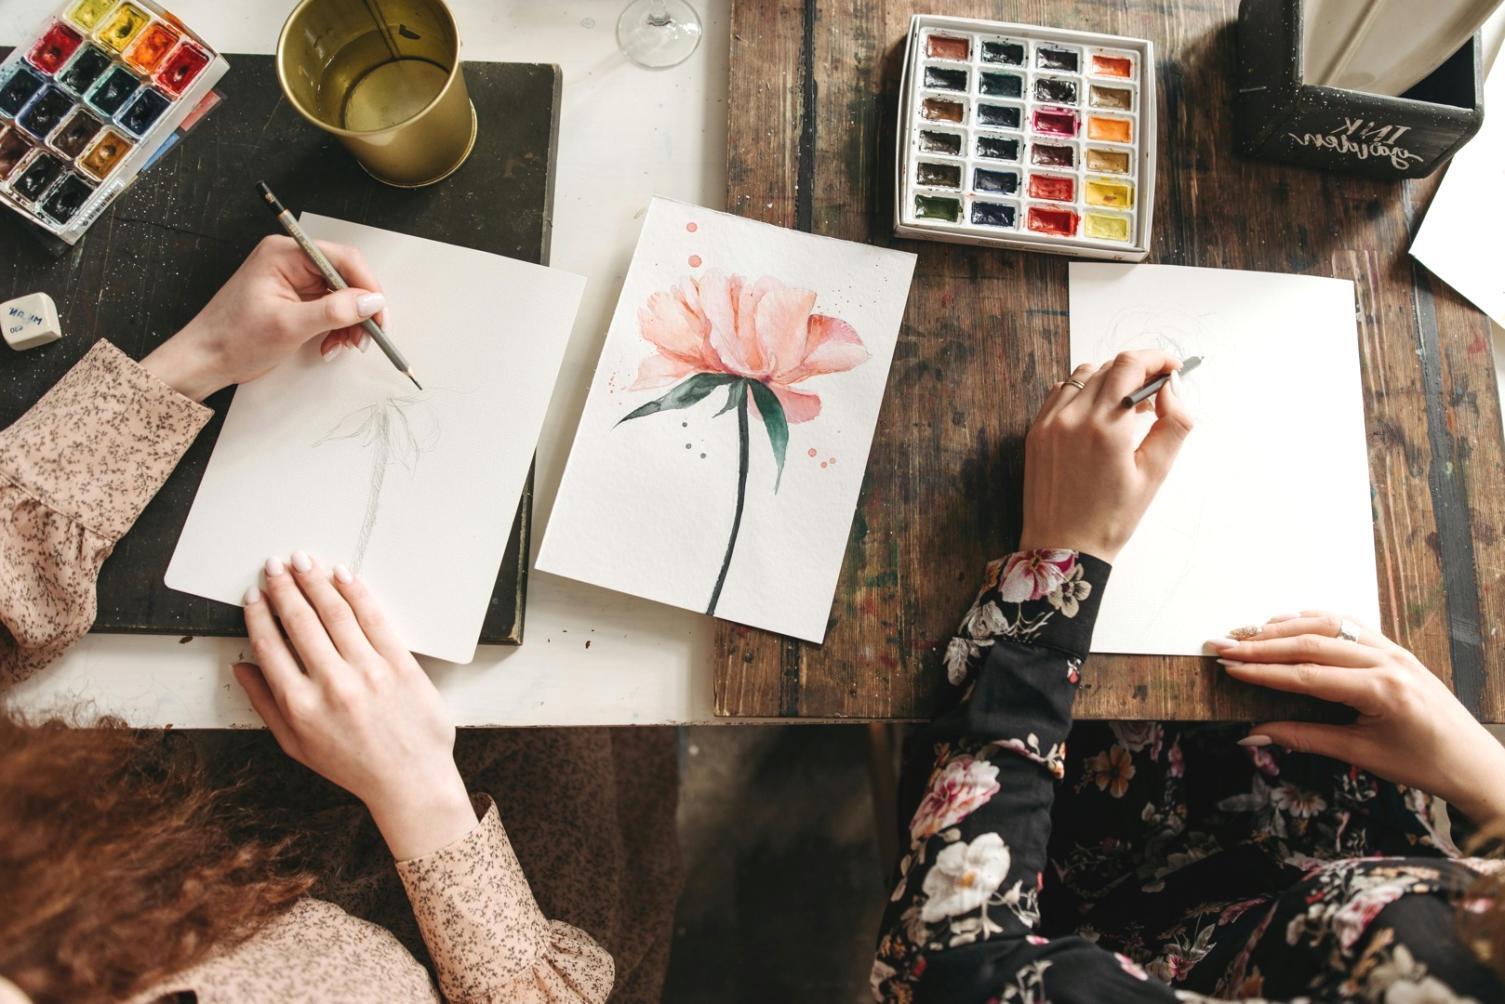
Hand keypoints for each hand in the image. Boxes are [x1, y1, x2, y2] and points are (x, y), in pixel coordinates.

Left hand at [141, 235, 386, 400]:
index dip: (366, 286)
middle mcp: (290, 261)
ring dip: (348, 323)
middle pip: (344, 277)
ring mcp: (292, 281)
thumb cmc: (232, 338)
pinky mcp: (293, 299)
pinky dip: (335, 328)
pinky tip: (329, 345)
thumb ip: (334, 311)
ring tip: (342, 346)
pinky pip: (328, 308)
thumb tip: (371, 302)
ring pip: (340, 296)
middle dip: (358, 310)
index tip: (378, 314)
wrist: (205, 360)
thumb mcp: (289, 325)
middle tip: (364, 337)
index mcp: (284, 254)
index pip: (342, 258)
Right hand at [232, 551, 476, 859]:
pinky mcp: (400, 664)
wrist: (409, 779)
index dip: (259, 614)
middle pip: (300, 621)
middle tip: (275, 564)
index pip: (270, 645)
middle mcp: (332, 685)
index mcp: (300, 706)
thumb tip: (242, 667)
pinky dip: (356, 593)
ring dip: (315, 581)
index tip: (254, 594)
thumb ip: (265, 704)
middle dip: (284, 587)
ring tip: (303, 561)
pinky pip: (374, 619)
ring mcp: (368, 672)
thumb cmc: (353, 765)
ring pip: (335, 613)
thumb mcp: (296, 745)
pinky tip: (343, 576)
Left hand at [1018, 350, 1193, 560]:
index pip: (1130, 365)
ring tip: (1127, 409)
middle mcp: (1073, 419)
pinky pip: (1060, 393)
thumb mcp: (1154, 475)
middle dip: (1138, 371)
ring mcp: (1049, 424)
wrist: (1062, 549)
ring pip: (1083, 376)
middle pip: (1109, 367)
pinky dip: (1083, 392)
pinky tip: (1097, 416)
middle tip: (1155, 395)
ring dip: (1110, 380)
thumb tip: (1172, 389)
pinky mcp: (1035, 433)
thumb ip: (1172, 425)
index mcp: (1106, 428)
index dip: (1156, 358)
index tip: (1171, 368)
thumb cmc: (1110, 519)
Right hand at [1211, 611, 1504, 825]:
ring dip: (1284, 627)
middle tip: (1224, 644)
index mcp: (1381, 690)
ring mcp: (1394, 651)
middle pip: (1312, 644)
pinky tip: (1290, 622)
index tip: (1228, 667)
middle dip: (1262, 644)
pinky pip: (1351, 625)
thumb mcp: (1361, 755)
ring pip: (1329, 627)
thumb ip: (1304, 738)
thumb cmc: (1424, 765)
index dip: (1263, 671)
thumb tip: (1254, 733)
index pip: (1307, 675)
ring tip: (1248, 632)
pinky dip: (1316, 621)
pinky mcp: (1397, 649)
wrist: (1474, 763)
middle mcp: (1388, 662)